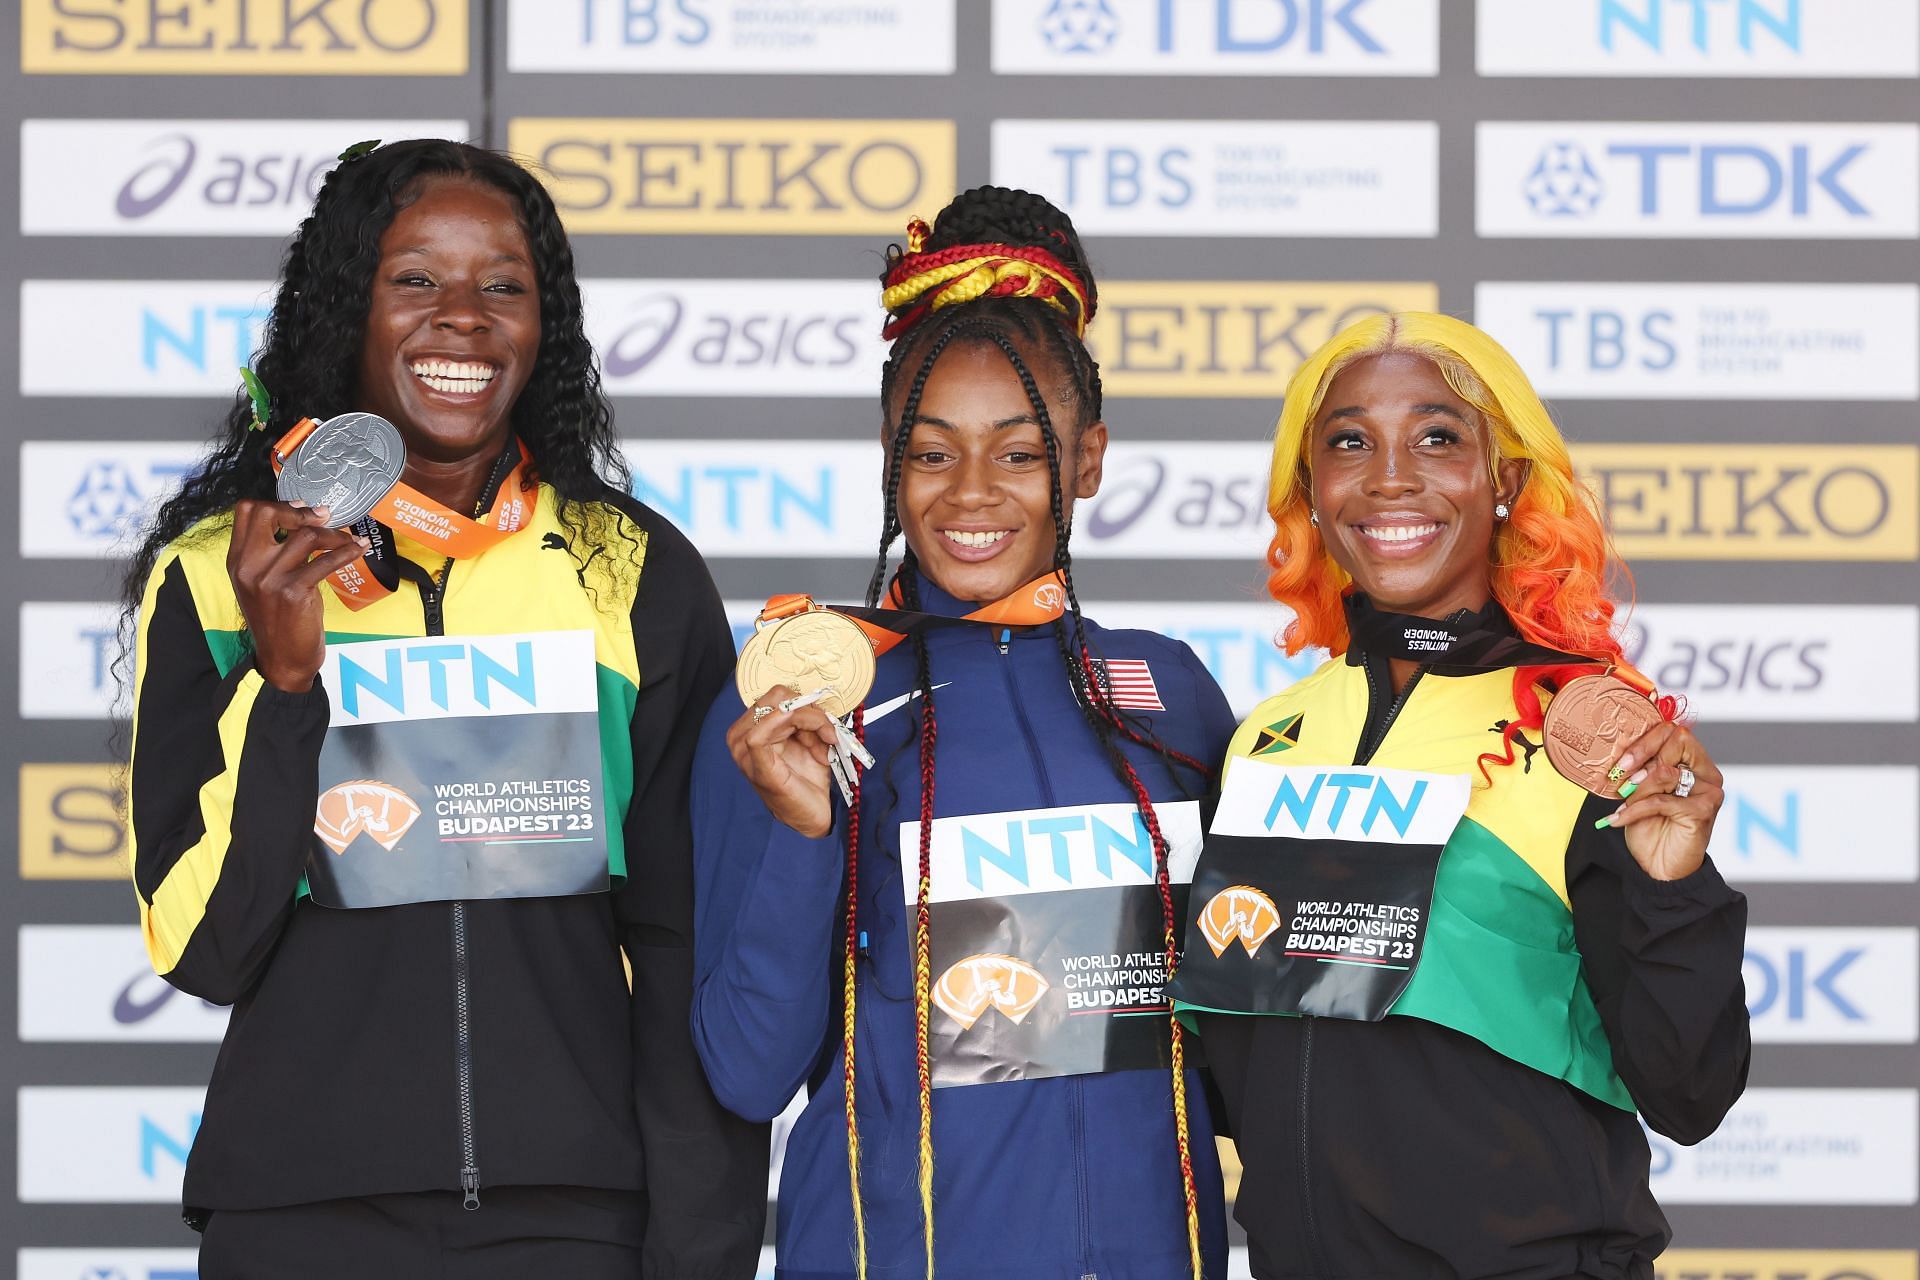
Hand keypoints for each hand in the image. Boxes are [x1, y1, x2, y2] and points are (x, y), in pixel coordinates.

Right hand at [226, 500, 369, 692]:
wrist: (282, 660)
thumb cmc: (279, 620)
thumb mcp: (263, 583)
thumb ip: (273, 554)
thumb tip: (304, 523)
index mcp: (237, 561)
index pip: (244, 512)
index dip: (276, 504)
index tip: (302, 509)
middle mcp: (248, 566)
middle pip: (267, 513)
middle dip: (300, 510)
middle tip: (324, 517)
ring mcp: (269, 578)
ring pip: (305, 535)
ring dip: (334, 535)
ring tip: (349, 540)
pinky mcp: (293, 592)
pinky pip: (326, 561)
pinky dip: (348, 551)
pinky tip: (360, 549)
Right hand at [726, 684, 842, 837]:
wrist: (811, 816)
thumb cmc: (807, 780)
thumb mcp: (811, 740)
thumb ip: (809, 718)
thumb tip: (816, 702)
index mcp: (752, 726)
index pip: (777, 695)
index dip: (806, 701)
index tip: (828, 720)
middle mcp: (741, 735)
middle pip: (777, 698)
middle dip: (810, 711)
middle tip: (829, 731)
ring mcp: (744, 752)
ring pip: (777, 711)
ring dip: (811, 722)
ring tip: (826, 744)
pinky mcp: (754, 766)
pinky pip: (758, 736)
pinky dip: (787, 728)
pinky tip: (810, 738)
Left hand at [1599, 721, 1723, 881]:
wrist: (1659, 867)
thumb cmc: (1650, 827)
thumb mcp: (1640, 791)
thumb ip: (1640, 768)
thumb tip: (1620, 750)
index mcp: (1693, 763)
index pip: (1674, 731)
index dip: (1645, 741)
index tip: (1621, 762)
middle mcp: (1707, 773)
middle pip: (1678, 739)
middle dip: (1642, 755)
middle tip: (1621, 777)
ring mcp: (1709, 791)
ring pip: (1666, 772)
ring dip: (1637, 789)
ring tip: (1623, 804)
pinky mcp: (1703, 810)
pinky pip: (1661, 801)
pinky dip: (1634, 810)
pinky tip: (1618, 819)